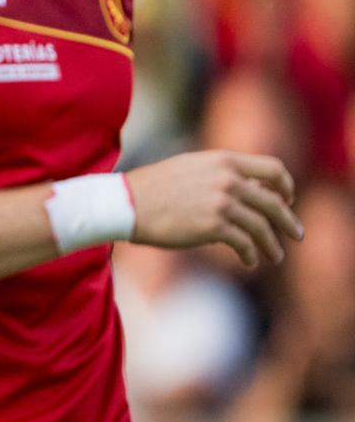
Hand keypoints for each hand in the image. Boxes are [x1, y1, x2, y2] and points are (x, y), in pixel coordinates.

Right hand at [126, 150, 302, 270]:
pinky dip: (251, 254)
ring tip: (275, 255)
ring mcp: (221, 203)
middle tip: (296, 234)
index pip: (273, 168)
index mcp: (223, 160)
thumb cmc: (153, 187)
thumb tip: (252, 190)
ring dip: (272, 244)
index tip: (287, 199)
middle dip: (288, 221)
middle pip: (273, 202)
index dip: (286, 185)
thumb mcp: (191, 168)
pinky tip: (250, 261)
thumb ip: (222, 174)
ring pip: (262, 227)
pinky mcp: (213, 227)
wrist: (126, 203)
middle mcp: (227, 179)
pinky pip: (244, 244)